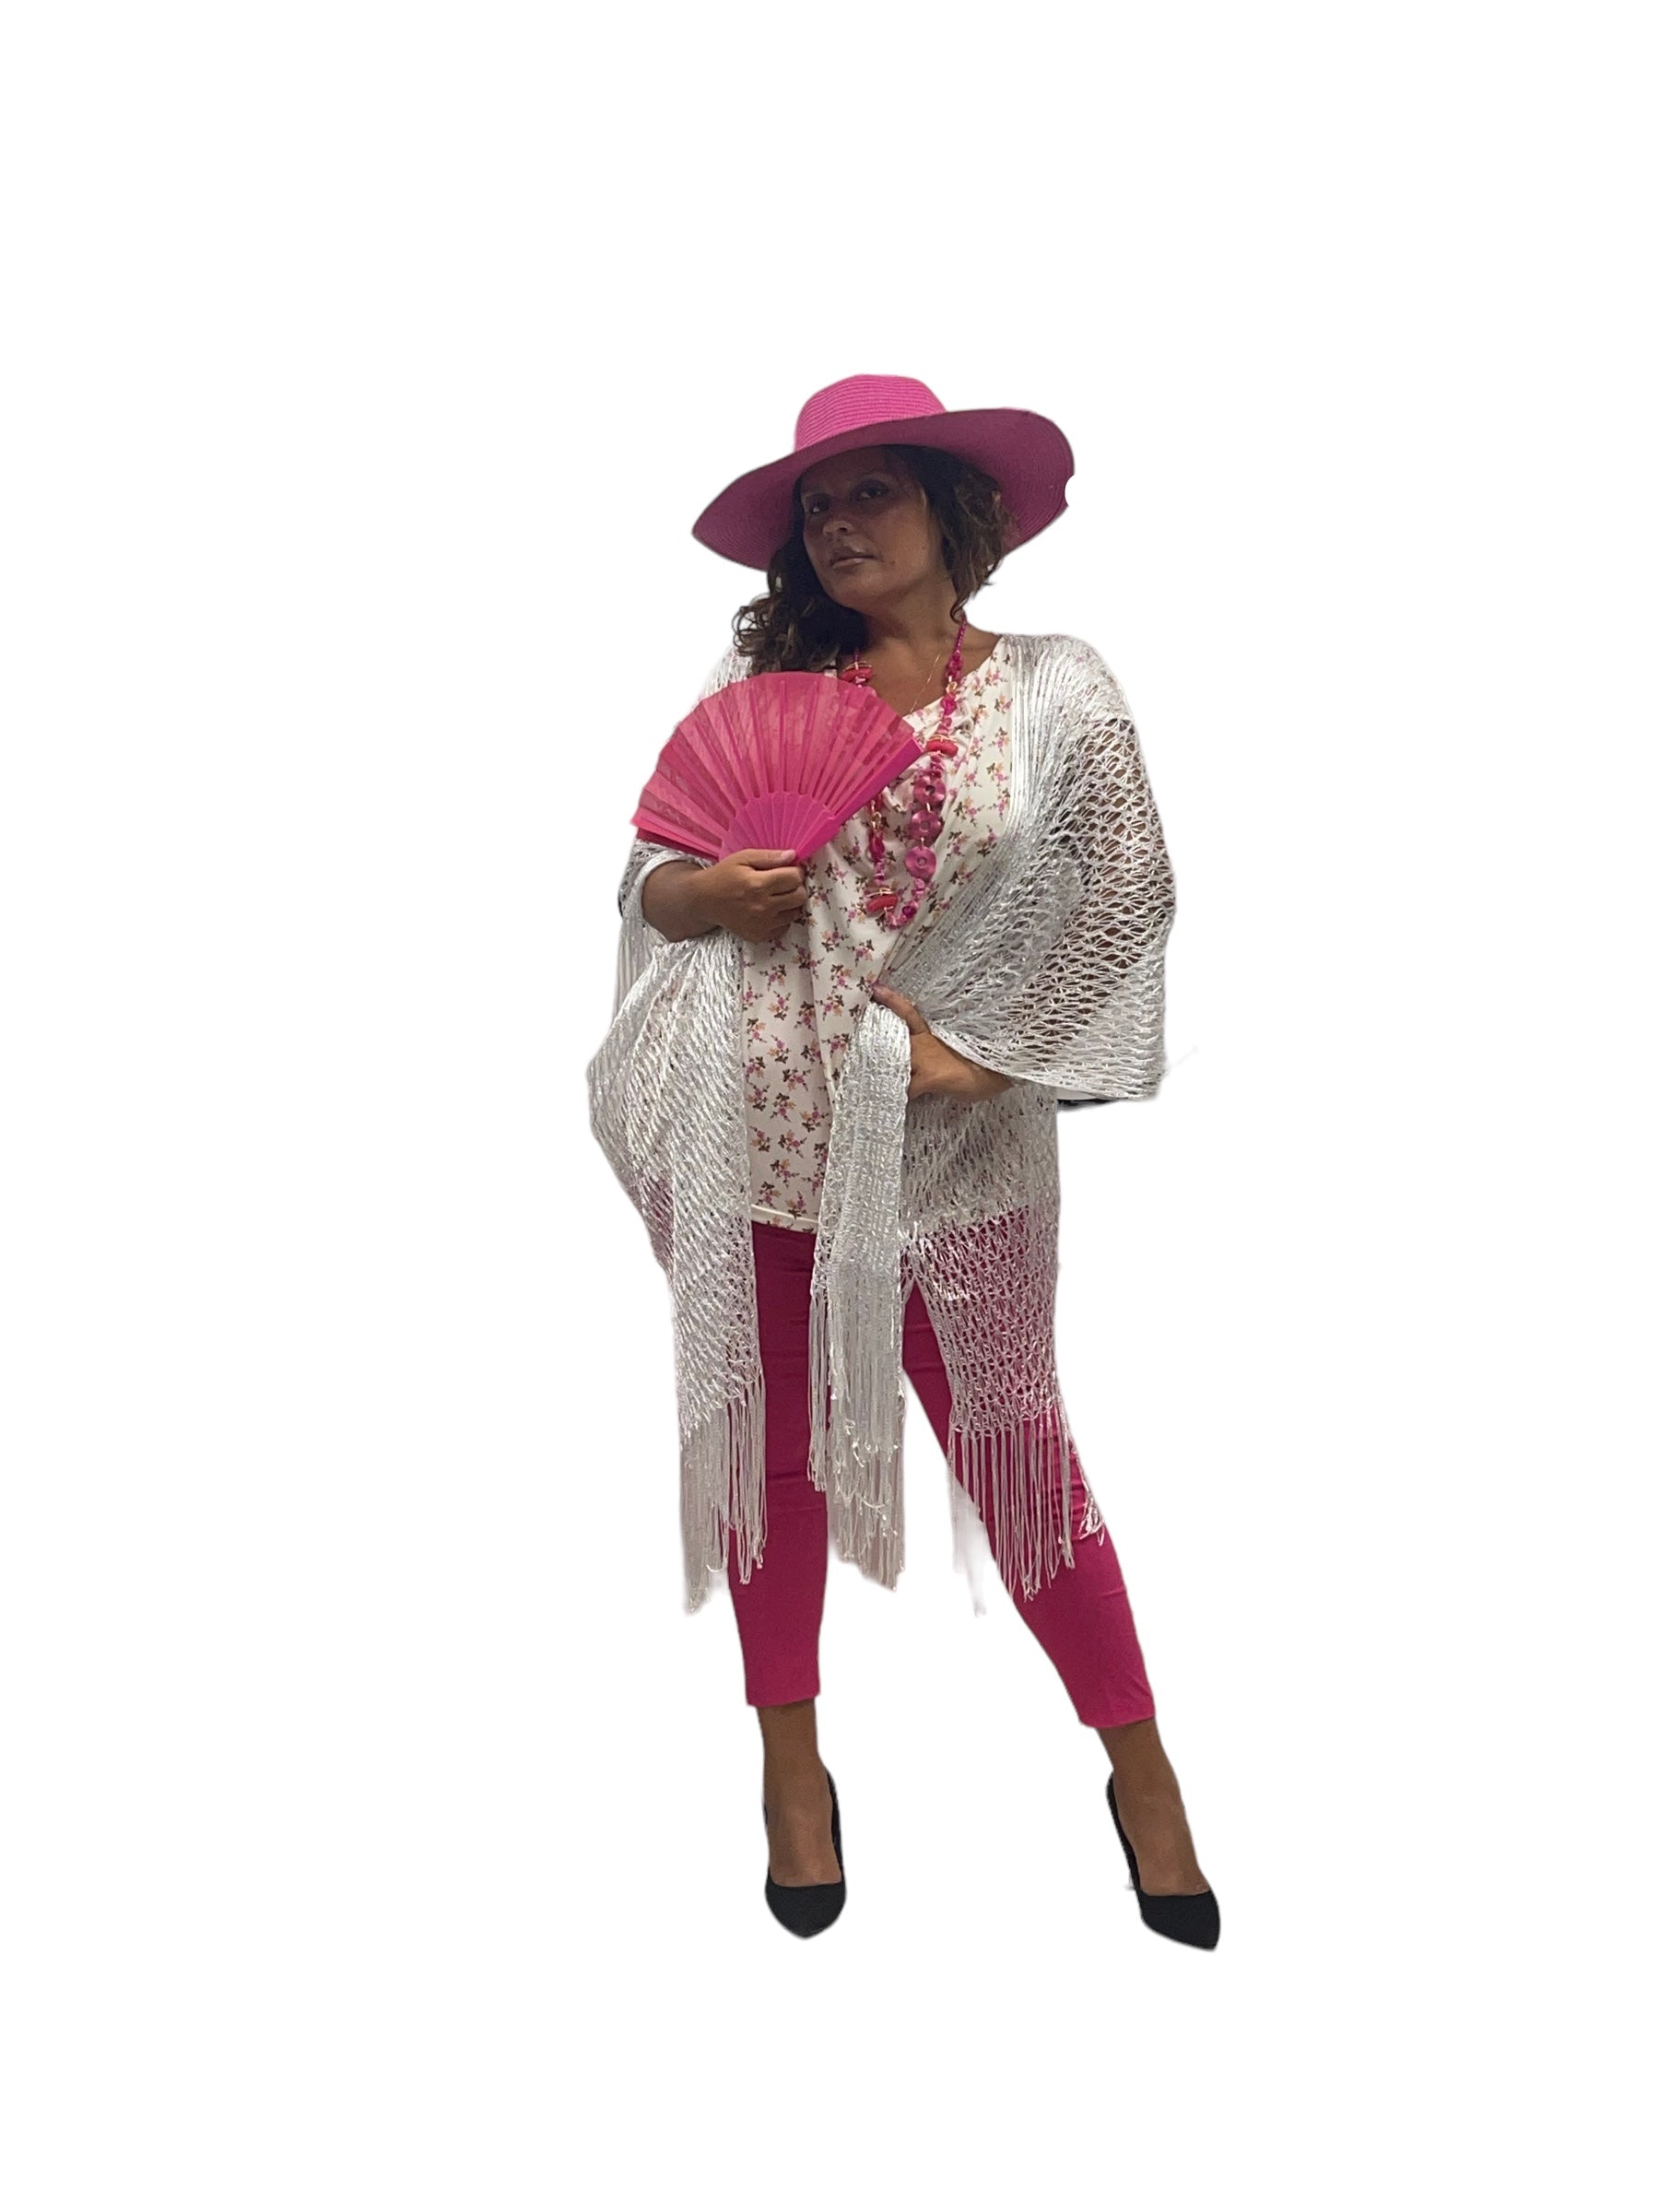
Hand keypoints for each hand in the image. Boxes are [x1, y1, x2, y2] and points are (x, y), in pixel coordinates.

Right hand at [693, 848, 808, 942]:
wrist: (704, 901)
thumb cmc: (724, 875)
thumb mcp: (743, 858)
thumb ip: (769, 856)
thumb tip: (793, 855)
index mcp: (758, 884)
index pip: (795, 878)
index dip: (795, 871)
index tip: (788, 870)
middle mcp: (762, 906)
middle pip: (799, 896)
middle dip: (796, 887)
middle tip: (785, 883)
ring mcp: (761, 924)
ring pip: (795, 912)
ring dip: (790, 903)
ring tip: (776, 896)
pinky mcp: (759, 935)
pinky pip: (784, 927)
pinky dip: (781, 918)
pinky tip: (770, 909)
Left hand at [868, 982, 1014, 1100]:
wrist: (1001, 1069)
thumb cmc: (983, 1062)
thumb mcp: (958, 1048)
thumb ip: (936, 1051)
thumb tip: (920, 1061)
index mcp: (931, 1033)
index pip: (908, 1012)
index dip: (891, 1000)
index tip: (875, 988)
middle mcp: (924, 1042)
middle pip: (891, 1042)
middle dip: (872, 1046)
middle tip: (854, 1049)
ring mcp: (925, 1058)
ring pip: (893, 1064)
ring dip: (882, 1075)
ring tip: (866, 1084)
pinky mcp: (930, 1076)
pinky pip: (906, 1089)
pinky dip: (898, 1096)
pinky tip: (892, 1103)